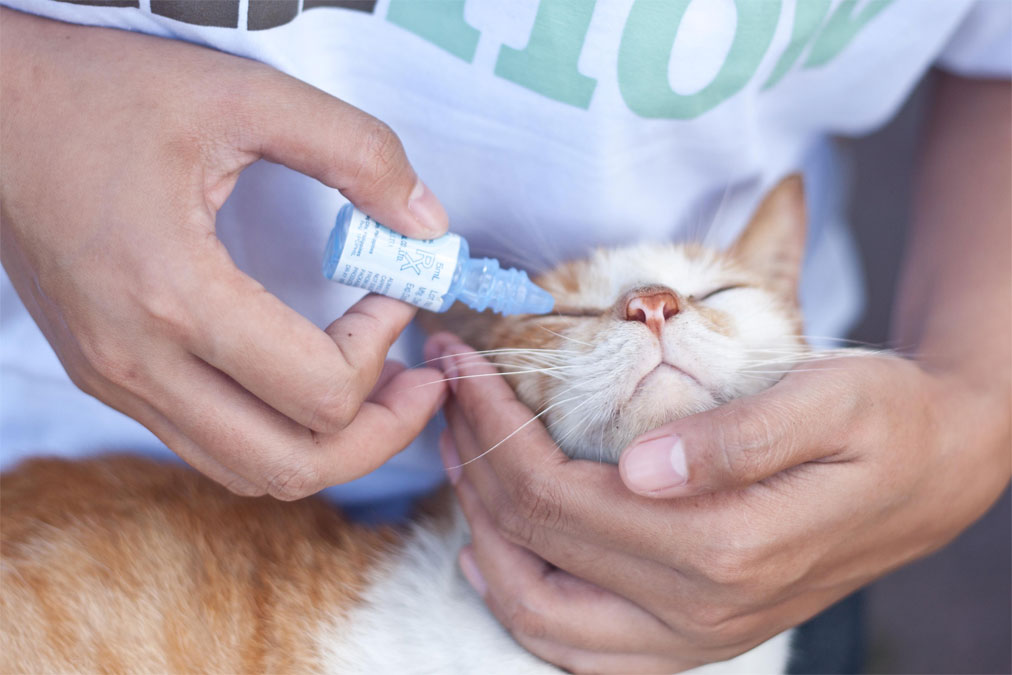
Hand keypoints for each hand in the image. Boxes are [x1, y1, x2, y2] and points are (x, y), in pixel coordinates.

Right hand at [0, 9, 448, 498]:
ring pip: (251, 472)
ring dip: (331, 445)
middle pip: (293, 466)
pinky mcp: (110, 378)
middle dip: (380, 433)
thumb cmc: (102, 95)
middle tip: (421, 382)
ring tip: (378, 389)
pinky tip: (306, 383)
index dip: (384, 344)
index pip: (320, 389)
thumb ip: (353, 150)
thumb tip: (426, 223)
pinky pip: (212, 446)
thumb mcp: (243, 96)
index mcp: (174, 295)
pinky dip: (277, 433)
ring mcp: (118, 381)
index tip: (394, 289)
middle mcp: (139, 362)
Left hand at [428, 334, 1009, 673]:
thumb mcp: (830, 401)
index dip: (493, 425)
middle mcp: (699, 611)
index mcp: (725, 544)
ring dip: (481, 535)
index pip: (558, 493)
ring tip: (457, 459)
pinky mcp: (694, 640)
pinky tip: (490, 557)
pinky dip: (522, 605)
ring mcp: (694, 639)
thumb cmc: (886, 421)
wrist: (934, 475)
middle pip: (537, 547)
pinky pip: (581, 650)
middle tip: (446, 393)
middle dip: (473, 462)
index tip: (460, 360)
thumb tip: (638, 465)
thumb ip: (735, 439)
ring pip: (543, 617)